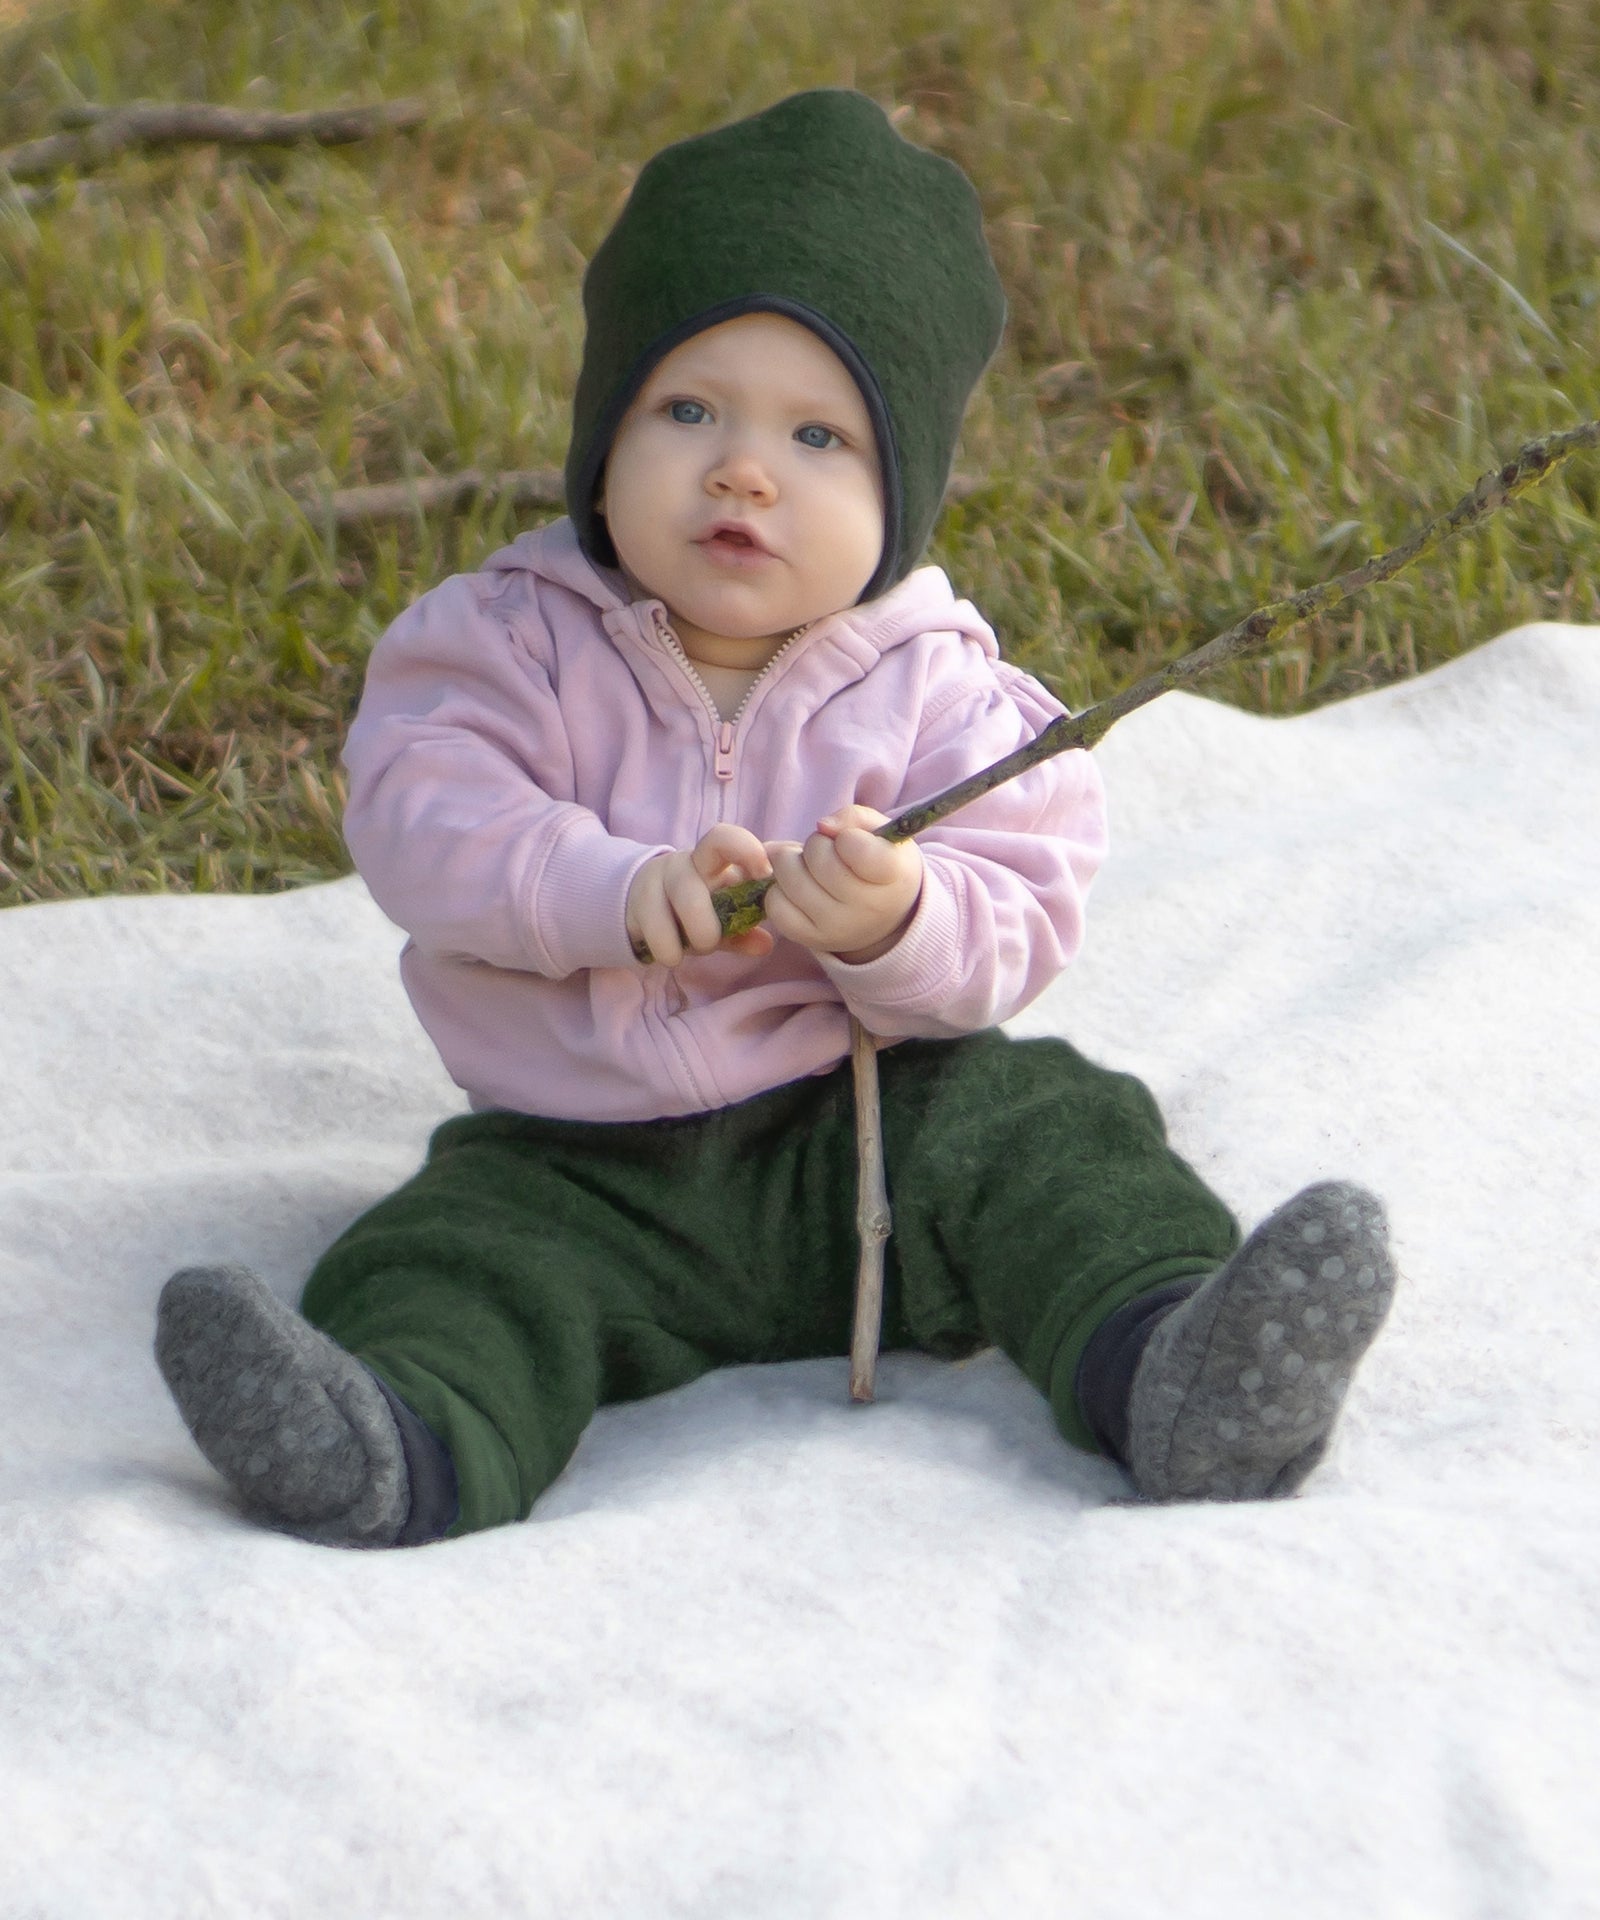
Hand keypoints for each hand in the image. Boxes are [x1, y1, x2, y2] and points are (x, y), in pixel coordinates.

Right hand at [626, 824, 774, 966]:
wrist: (640, 908)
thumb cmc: (691, 912)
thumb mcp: (720, 919)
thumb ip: (742, 931)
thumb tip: (765, 945)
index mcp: (710, 862)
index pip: (724, 839)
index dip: (745, 850)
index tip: (763, 874)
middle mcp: (682, 865)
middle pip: (692, 887)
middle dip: (705, 927)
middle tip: (709, 943)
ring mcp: (655, 881)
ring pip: (674, 909)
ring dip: (687, 941)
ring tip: (685, 953)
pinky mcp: (635, 904)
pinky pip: (654, 931)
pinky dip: (667, 950)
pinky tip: (669, 954)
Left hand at [762, 804, 922, 962]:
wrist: (887, 915)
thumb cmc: (881, 862)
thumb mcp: (881, 832)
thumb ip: (854, 817)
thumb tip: (822, 826)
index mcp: (893, 875)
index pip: (854, 846)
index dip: (846, 836)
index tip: (853, 843)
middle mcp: (867, 908)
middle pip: (816, 856)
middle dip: (816, 845)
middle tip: (828, 853)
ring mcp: (838, 927)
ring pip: (789, 878)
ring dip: (792, 863)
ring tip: (811, 869)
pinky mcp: (811, 939)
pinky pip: (775, 906)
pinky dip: (779, 890)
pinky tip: (798, 888)